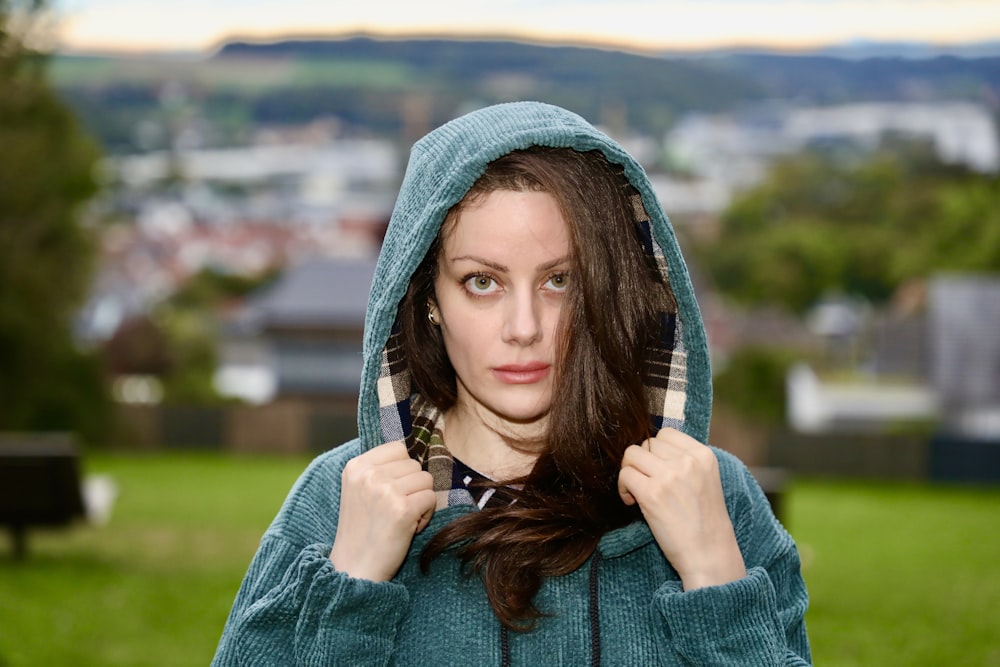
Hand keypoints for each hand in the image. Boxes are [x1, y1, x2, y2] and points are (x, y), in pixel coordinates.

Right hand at [329, 441, 435, 581]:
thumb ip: (380, 469)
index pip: (398, 449)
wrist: (354, 568)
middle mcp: (369, 475)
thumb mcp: (359, 490)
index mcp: (356, 466)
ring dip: (420, 500)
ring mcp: (385, 490)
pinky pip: (431, 498)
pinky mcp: (402, 509)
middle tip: (394, 510)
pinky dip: (426, 515)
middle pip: (414, 465)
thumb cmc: (362, 530)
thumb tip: (414, 451)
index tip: (390, 492)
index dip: (402, 471)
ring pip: (426, 480)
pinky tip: (409, 528)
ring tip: (401, 519)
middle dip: (412, 487)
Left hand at [618, 428, 745, 589]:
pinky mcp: (652, 494)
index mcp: (703, 455)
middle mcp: (688, 461)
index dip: (655, 451)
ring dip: (629, 472)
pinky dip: (623, 488)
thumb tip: (650, 447)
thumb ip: (684, 461)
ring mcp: (670, 476)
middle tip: (644, 484)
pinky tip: (632, 502)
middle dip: (641, 462)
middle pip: (646, 443)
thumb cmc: (705, 523)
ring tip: (636, 492)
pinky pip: (624, 475)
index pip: (666, 433)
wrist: (710, 555)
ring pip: (631, 454)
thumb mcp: (705, 480)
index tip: (656, 470)